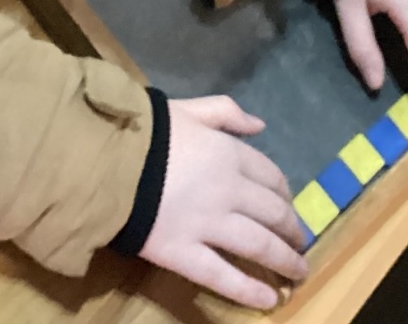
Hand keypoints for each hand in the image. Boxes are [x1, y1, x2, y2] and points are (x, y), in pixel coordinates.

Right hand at [139, 96, 307, 309]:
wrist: (105, 160)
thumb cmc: (145, 132)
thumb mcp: (190, 109)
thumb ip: (227, 113)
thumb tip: (260, 125)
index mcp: (230, 155)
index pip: (271, 177)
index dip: (285, 195)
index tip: (289, 207)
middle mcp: (229, 190)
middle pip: (273, 213)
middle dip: (292, 230)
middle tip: (301, 244)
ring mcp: (209, 224)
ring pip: (258, 245)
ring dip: (284, 260)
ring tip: (298, 273)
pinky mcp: (183, 253)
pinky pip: (222, 276)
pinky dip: (248, 289)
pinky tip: (269, 299)